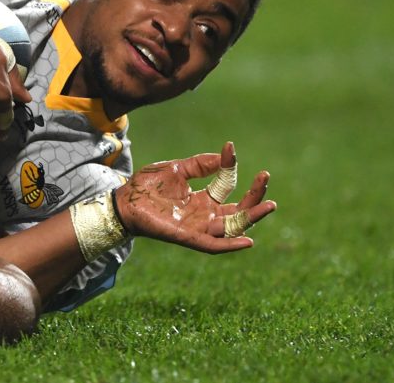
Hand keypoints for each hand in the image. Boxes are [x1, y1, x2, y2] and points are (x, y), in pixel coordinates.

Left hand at [114, 142, 276, 253]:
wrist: (124, 200)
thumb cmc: (147, 186)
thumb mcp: (177, 169)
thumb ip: (200, 164)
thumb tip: (225, 152)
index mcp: (202, 198)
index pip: (226, 185)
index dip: (230, 167)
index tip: (230, 149)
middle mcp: (205, 214)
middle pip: (238, 209)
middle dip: (255, 196)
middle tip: (266, 178)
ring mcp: (198, 227)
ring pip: (233, 226)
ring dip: (252, 217)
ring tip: (270, 205)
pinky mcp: (188, 237)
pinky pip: (213, 245)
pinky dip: (231, 244)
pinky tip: (248, 240)